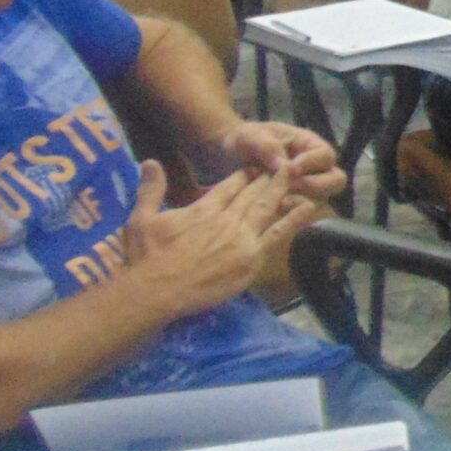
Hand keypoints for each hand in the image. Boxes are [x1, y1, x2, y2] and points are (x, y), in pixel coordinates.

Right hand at [121, 162, 317, 320]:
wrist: (158, 289)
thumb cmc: (148, 257)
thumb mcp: (142, 218)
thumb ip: (150, 189)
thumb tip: (149, 161)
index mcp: (204, 208)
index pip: (229, 186)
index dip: (243, 175)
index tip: (254, 166)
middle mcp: (227, 218)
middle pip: (252, 193)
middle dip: (267, 177)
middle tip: (282, 164)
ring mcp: (242, 237)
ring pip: (268, 207)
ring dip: (282, 189)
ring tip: (296, 175)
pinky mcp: (252, 257)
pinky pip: (279, 234)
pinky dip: (295, 219)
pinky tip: (309, 207)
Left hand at [221, 121, 346, 203]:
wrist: (230, 156)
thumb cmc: (245, 140)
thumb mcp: (250, 136)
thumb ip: (267, 147)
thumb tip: (285, 166)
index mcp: (309, 145)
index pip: (326, 155)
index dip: (312, 163)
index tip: (291, 169)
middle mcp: (315, 167)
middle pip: (336, 180)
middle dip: (316, 186)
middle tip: (290, 188)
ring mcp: (309, 187)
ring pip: (324, 200)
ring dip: (304, 203)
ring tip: (279, 203)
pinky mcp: (297, 204)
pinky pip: (306, 214)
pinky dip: (294, 216)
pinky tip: (274, 214)